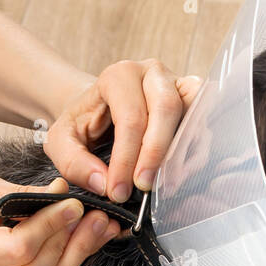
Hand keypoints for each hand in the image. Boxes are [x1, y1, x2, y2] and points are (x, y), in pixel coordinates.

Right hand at [0, 174, 120, 265]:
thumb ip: (15, 193)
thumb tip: (59, 192)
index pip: (17, 247)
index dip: (50, 226)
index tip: (74, 203)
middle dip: (71, 244)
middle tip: (95, 215)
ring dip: (78, 255)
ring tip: (100, 227)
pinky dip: (70, 260)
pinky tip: (87, 238)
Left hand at [44, 60, 201, 200]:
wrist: (100, 111)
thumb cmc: (83, 125)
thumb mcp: (62, 141)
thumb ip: (74, 162)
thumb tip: (103, 183)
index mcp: (119, 76)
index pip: (130, 116)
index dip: (126, 158)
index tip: (117, 191)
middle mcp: (152, 74)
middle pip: (166, 109)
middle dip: (156, 154)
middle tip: (142, 188)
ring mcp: (177, 85)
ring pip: (192, 113)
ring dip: (182, 154)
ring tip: (164, 186)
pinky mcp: (193, 103)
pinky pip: (204, 125)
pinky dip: (195, 154)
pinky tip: (177, 178)